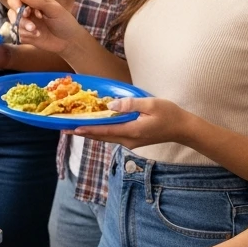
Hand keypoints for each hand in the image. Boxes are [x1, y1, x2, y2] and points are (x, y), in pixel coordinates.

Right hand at [6, 0, 84, 55]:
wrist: (69, 41)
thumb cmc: (64, 22)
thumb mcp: (53, 9)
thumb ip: (37, 2)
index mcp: (33, 1)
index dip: (16, 4)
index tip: (25, 12)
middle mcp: (27, 11)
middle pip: (12, 12)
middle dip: (20, 20)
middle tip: (32, 26)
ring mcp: (25, 24)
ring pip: (13, 24)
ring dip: (24, 28)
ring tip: (37, 32)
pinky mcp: (25, 35)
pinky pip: (17, 35)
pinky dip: (26, 36)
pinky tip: (37, 36)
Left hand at [70, 97, 190, 147]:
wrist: (182, 129)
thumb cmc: (169, 114)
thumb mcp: (151, 104)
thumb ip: (130, 104)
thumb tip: (111, 106)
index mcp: (131, 131)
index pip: (104, 131)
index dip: (87, 129)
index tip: (72, 128)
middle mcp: (128, 140)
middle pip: (101, 137)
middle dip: (83, 133)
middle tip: (65, 130)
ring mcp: (130, 142)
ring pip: (106, 138)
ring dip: (91, 133)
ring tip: (75, 128)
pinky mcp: (133, 140)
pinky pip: (113, 136)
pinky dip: (102, 132)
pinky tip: (95, 127)